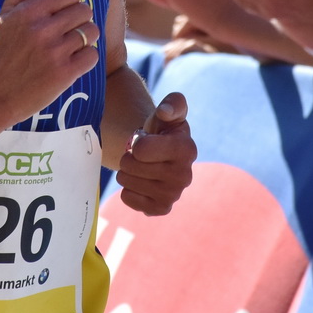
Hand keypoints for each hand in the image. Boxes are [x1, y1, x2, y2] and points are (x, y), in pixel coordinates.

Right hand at [0, 0, 98, 125]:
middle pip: (84, 10)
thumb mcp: (5, 17)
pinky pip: (93, 55)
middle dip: (78, 19)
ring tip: (70, 46)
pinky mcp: (65, 74)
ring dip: (85, 38)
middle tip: (65, 32)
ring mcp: (54, 52)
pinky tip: (71, 62)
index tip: (64, 11)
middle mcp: (42, 30)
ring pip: (92, 32)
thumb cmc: (0, 54)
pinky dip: (86, 58)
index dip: (71, 0)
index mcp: (28, 12)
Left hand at [117, 92, 194, 213]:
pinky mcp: (161, 209)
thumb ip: (172, 103)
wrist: (161, 154)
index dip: (136, 141)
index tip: (145, 139)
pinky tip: (141, 182)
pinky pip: (127, 198)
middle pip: (130, 166)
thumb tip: (165, 112)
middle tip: (140, 154)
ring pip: (126, 182)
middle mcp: (184, 176)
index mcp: (187, 150)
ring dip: (127, 172)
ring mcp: (173, 195)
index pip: (140, 150)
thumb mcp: (169, 111)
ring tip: (140, 167)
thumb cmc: (163, 129)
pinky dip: (128, 189)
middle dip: (129, 156)